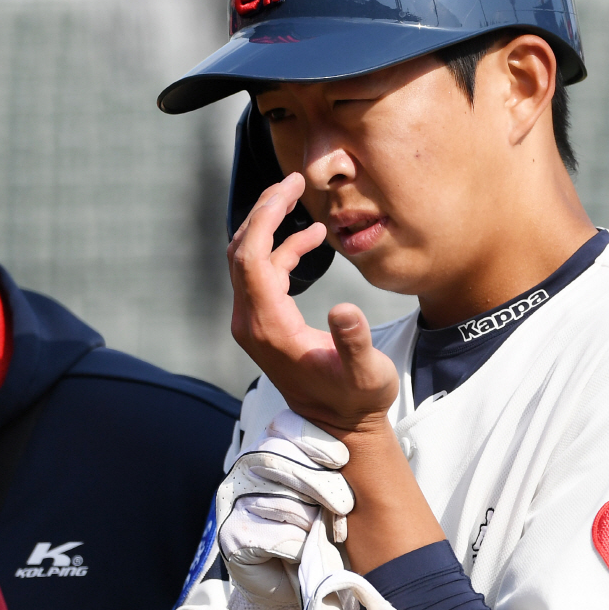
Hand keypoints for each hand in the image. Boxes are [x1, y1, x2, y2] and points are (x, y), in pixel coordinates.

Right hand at [217, 410, 352, 609]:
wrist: (301, 583)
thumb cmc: (320, 531)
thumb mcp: (331, 493)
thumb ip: (332, 471)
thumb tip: (346, 455)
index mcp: (270, 448)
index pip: (284, 426)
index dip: (314, 440)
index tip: (340, 459)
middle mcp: (245, 470)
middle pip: (281, 459)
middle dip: (322, 484)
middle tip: (344, 507)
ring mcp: (233, 503)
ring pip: (283, 502)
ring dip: (311, 524)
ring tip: (318, 536)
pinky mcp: (232, 538)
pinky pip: (277, 537)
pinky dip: (297, 549)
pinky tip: (297, 555)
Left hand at [228, 172, 398, 434]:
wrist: (340, 427)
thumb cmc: (356, 399)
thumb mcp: (366, 373)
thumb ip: (354, 342)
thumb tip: (345, 309)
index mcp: (270, 328)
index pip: (253, 258)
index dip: (267, 217)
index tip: (290, 188)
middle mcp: (252, 324)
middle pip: (242, 252)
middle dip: (264, 212)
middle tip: (292, 182)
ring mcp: (253, 325)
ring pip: (247, 261)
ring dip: (270, 228)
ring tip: (300, 200)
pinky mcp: (262, 325)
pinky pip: (260, 275)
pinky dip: (280, 251)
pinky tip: (310, 238)